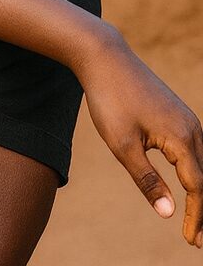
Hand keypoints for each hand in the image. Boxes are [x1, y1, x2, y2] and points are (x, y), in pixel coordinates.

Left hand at [79, 26, 202, 247]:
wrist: (103, 55)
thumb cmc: (109, 98)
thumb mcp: (121, 143)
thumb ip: (147, 180)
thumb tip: (168, 214)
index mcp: (182, 138)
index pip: (197, 189)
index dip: (195, 217)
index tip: (190, 241)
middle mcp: (192, 128)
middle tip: (196, 238)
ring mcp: (187, 118)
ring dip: (201, 191)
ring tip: (195, 218)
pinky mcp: (177, 113)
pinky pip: (194, 149)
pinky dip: (195, 171)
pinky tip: (189, 183)